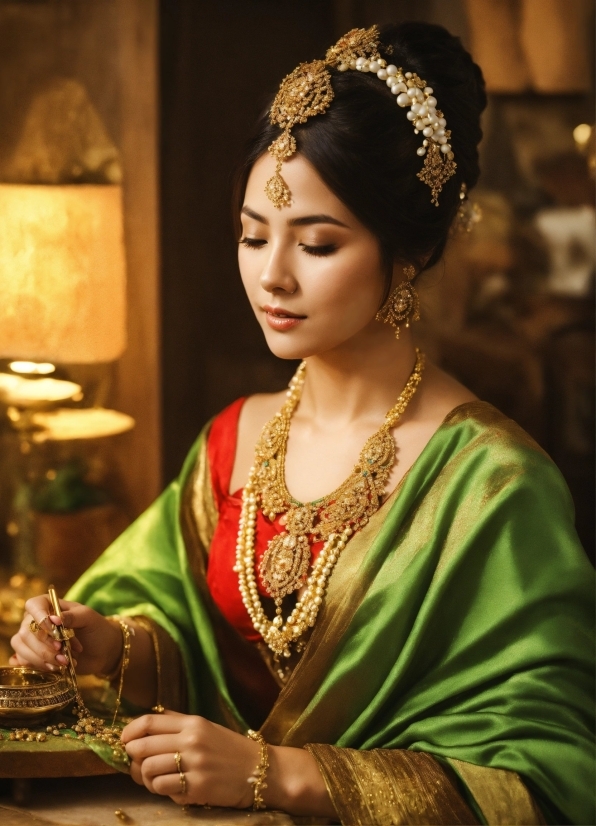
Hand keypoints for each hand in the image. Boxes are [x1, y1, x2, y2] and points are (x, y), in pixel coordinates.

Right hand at [10, 595, 121, 676]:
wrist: (103, 651)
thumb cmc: (96, 628)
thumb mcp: (88, 618)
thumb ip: (72, 616)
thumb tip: (54, 619)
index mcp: (48, 605)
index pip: (33, 606)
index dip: (40, 618)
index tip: (54, 630)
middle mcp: (36, 621)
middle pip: (26, 631)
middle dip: (44, 644)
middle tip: (62, 651)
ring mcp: (33, 640)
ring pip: (21, 647)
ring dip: (41, 657)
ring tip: (63, 662)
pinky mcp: (33, 657)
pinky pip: (22, 661)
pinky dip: (37, 665)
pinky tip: (54, 668)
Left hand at [122, 711, 259, 807]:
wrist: (261, 771)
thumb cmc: (230, 749)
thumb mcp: (206, 728)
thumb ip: (177, 723)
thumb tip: (146, 723)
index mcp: (193, 723)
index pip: (149, 722)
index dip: (129, 731)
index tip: (123, 740)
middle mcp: (192, 741)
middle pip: (143, 747)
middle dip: (132, 757)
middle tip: (136, 763)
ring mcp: (194, 764)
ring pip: (148, 770)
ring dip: (145, 778)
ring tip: (155, 779)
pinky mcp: (198, 787)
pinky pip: (163, 788)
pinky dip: (161, 790)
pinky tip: (172, 788)